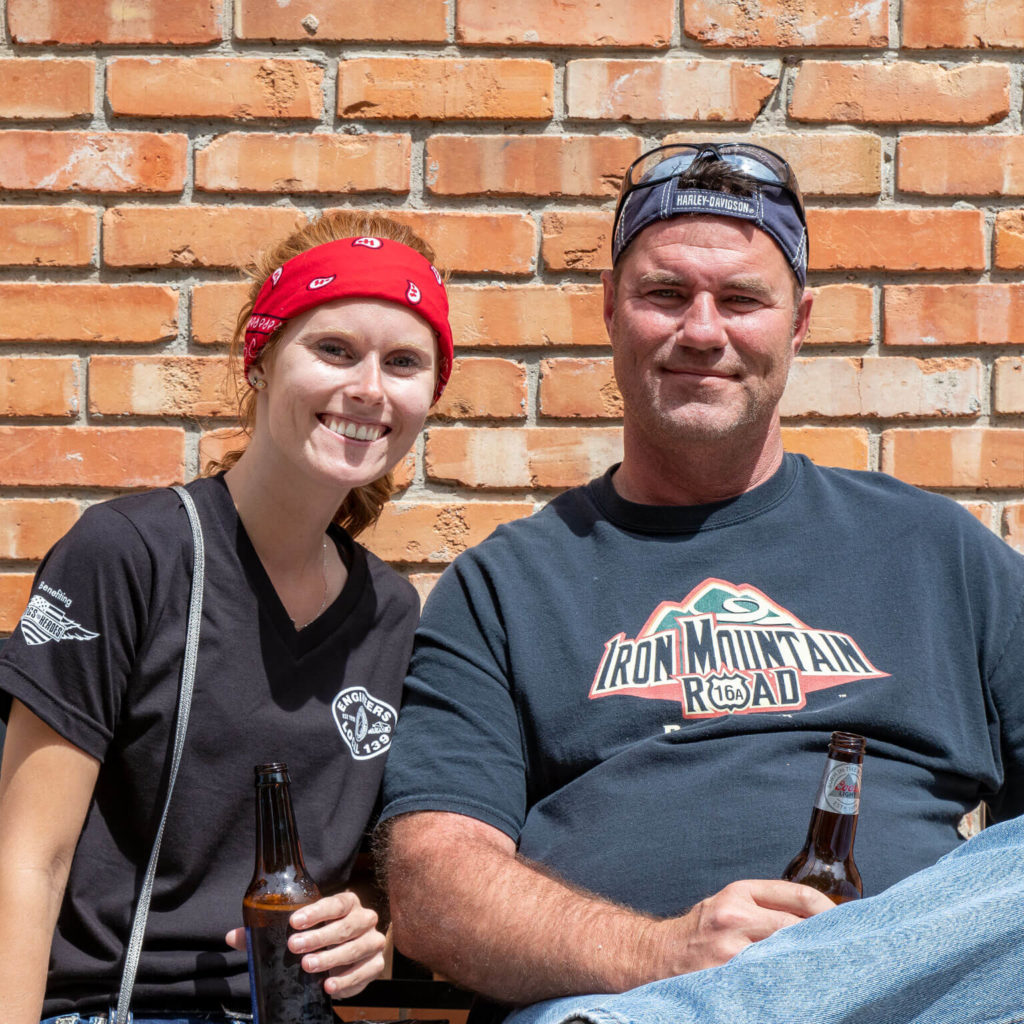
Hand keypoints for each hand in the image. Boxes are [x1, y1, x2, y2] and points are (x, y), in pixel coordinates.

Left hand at [225, 891, 386, 998]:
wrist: (343, 958)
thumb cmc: (316, 939)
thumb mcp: (295, 932)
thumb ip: (265, 933)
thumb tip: (233, 937)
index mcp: (346, 903)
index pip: (336, 902)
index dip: (317, 911)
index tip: (295, 922)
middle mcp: (364, 918)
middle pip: (347, 925)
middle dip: (320, 937)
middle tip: (295, 947)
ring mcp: (373, 941)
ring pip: (357, 947)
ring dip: (332, 958)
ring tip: (308, 967)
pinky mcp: (376, 964)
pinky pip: (366, 971)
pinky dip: (348, 980)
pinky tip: (329, 985)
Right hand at [646, 878, 835, 977]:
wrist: (659, 956)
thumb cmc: (700, 932)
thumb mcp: (728, 904)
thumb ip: (765, 907)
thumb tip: (817, 919)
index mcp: (740, 892)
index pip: (800, 895)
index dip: (830, 911)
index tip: (847, 923)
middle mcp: (736, 916)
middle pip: (799, 926)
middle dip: (825, 939)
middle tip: (847, 952)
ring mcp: (732, 948)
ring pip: (789, 953)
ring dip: (811, 962)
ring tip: (829, 970)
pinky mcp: (730, 975)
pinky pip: (771, 978)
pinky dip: (790, 981)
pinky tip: (801, 987)